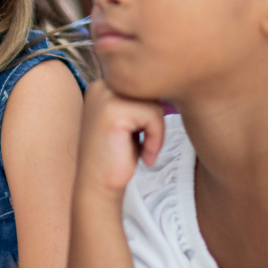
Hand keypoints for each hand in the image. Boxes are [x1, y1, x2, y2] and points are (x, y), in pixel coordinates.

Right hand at [76, 82, 164, 198]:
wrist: (98, 186)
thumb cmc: (117, 156)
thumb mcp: (128, 121)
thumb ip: (139, 100)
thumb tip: (169, 81)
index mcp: (101, 86)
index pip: (144, 87)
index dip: (150, 114)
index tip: (138, 136)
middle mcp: (100, 86)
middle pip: (150, 92)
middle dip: (153, 121)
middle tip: (142, 144)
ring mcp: (104, 96)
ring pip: (154, 103)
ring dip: (156, 131)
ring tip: (143, 149)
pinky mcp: (113, 111)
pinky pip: (154, 115)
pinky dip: (156, 139)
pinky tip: (143, 155)